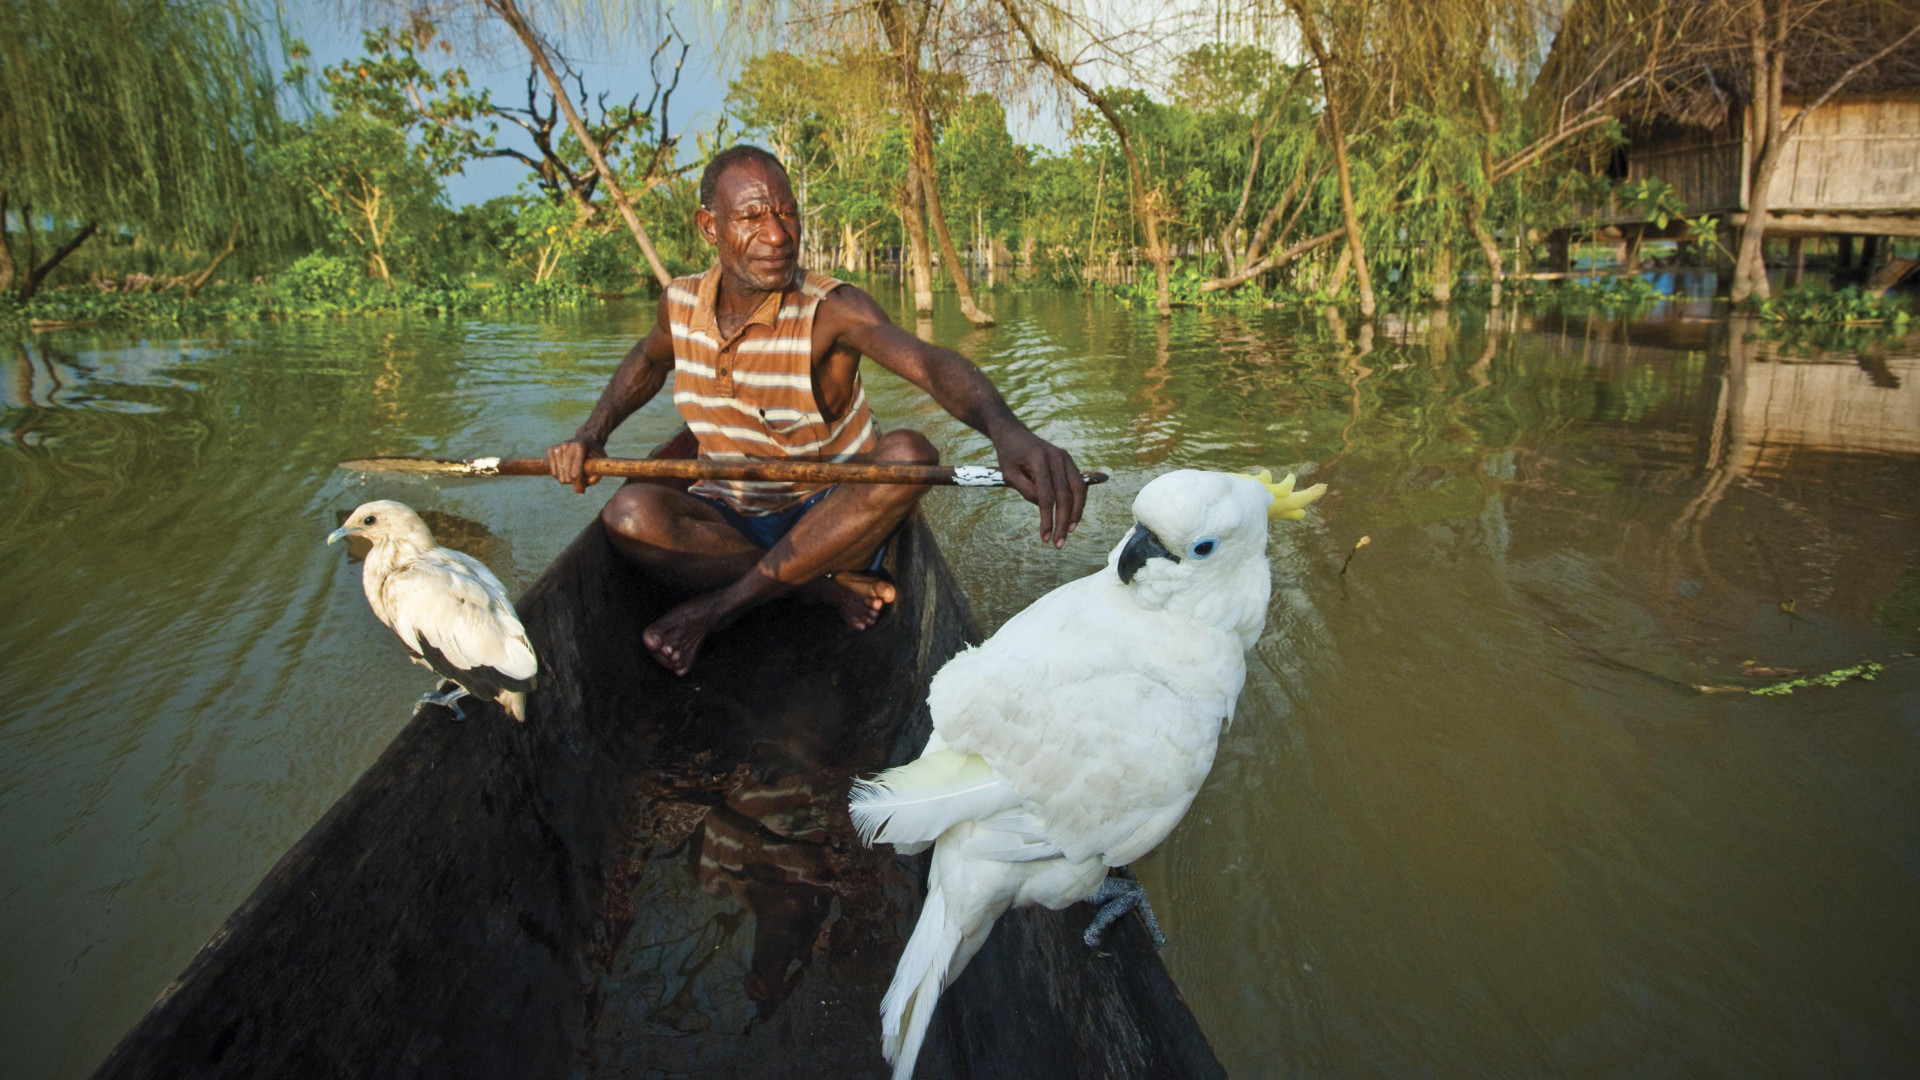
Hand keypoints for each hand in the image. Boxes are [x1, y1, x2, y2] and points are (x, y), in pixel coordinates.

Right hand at [547, 435, 605, 493]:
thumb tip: (581, 490)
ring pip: (558, 476)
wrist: (586, 438)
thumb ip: (595, 477)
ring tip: (575, 471)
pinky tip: (567, 468)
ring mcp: (557, 447)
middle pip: (566, 477)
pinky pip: (553, 472)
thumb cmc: (594, 453)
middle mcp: (566, 445)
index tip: (582, 492)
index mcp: (580, 447)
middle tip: (581, 476)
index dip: (578, 486)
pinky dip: (560, 474)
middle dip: (574, 482)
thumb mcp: (601, 463)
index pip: (575, 473)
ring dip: (567, 478)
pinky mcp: (551, 450)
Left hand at [993, 430, 1085, 547]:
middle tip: (1058, 543)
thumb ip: (1026, 490)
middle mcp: (1057, 457)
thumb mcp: (1009, 474)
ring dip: (1076, 514)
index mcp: (1039, 459)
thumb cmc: (1009, 456)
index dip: (1047, 519)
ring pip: (1079, 490)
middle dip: (1063, 522)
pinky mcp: (1069, 462)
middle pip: (1066, 495)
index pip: (1047, 496)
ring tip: (1068, 532)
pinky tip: (1072, 518)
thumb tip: (1044, 507)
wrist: (1014, 434)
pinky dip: (1078, 503)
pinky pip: (1079, 485)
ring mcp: (1066, 458)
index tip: (1045, 537)